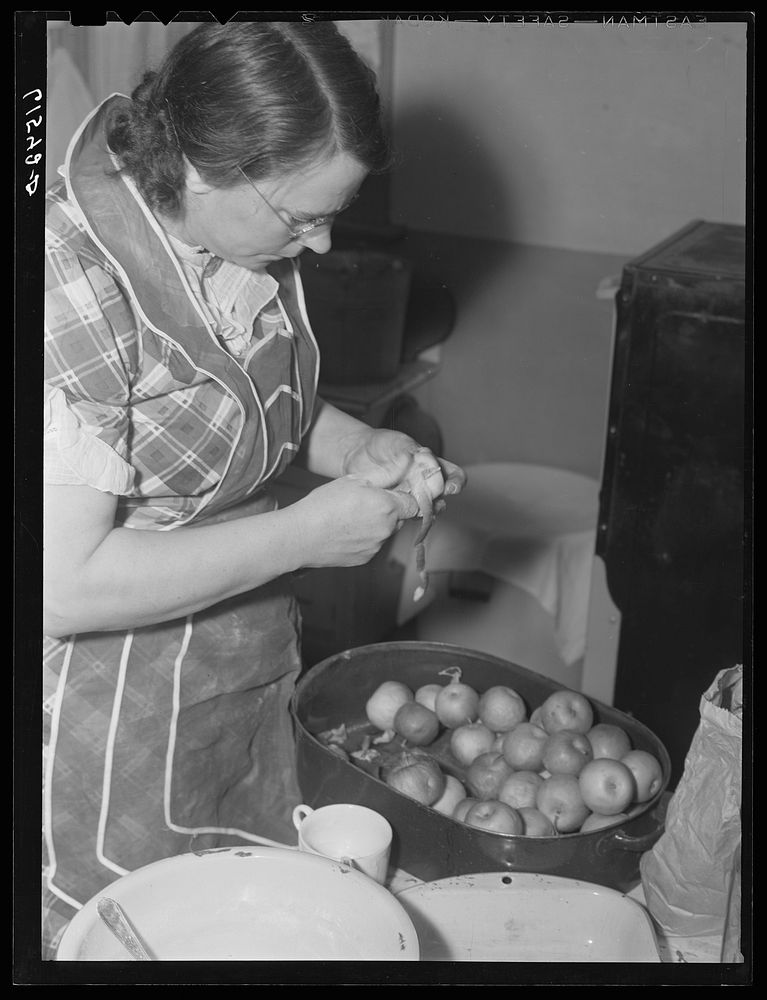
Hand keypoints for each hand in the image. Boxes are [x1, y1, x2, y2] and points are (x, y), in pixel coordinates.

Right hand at [289, 474, 419, 568]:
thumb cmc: (324, 504)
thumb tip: (407, 461)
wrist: (301, 536)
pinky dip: (365, 537)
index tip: (392, 493)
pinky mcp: (366, 558)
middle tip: (365, 502)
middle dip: (389, 509)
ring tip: (351, 516)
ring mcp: (377, 547)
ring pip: (386, 531)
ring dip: (377, 523)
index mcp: (388, 507)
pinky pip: (373, 544)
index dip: (404, 496)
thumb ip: (387, 472)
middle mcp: (387, 529)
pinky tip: (345, 530)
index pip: (414, 503)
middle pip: (400, 518)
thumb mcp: (355, 480)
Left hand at [343, 429, 467, 511]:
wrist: (358, 453)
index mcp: (432, 466)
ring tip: (417, 509)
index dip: (456, 483)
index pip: (454, 476)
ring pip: (424, 510)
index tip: (451, 487)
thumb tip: (421, 458)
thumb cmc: (383, 445)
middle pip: (440, 498)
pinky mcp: (395, 505)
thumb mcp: (399, 442)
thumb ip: (412, 450)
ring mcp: (410, 496)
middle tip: (431, 500)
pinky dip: (405, 515)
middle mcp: (425, 483)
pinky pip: (404, 514)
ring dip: (424, 512)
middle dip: (438, 502)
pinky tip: (399, 511)